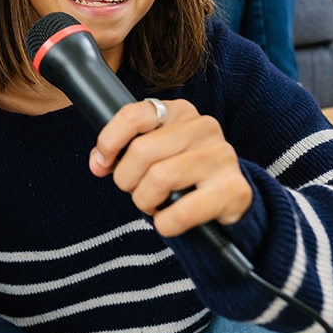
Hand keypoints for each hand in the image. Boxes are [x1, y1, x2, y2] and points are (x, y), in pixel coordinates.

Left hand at [89, 99, 251, 236]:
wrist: (227, 197)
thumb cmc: (180, 170)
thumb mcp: (152, 151)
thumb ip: (121, 151)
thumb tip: (97, 162)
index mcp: (178, 110)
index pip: (133, 115)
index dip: (109, 141)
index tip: (103, 161)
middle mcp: (202, 126)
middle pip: (141, 151)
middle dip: (126, 179)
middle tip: (134, 190)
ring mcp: (222, 155)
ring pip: (159, 178)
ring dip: (145, 201)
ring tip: (152, 204)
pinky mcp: (234, 188)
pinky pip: (183, 210)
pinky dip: (166, 222)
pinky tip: (167, 220)